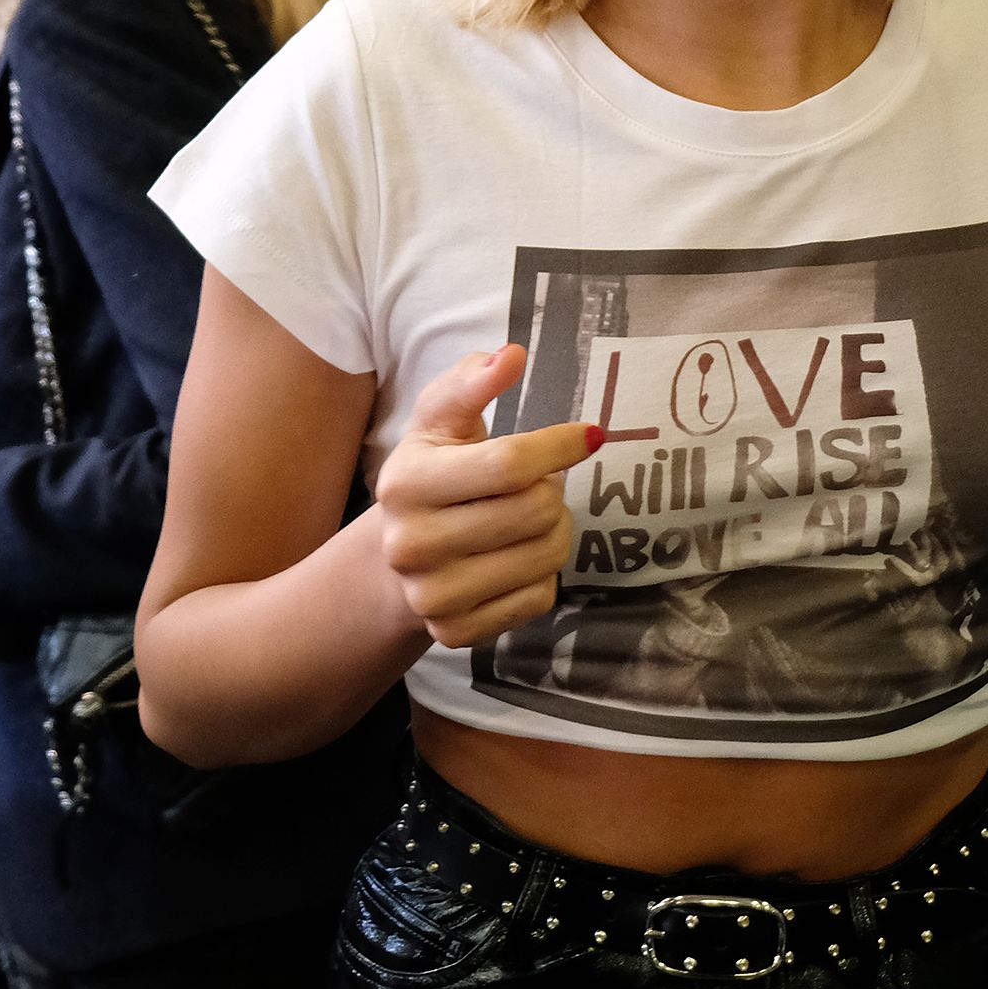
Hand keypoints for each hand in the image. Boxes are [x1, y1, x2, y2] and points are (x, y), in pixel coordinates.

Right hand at [373, 346, 597, 648]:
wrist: (397, 556)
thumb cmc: (436, 473)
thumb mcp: (441, 421)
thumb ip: (471, 382)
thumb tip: (510, 355)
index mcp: (405, 483)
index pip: (511, 463)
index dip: (562, 445)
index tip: (591, 435)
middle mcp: (410, 544)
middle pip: (535, 510)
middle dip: (554, 491)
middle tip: (541, 486)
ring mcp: (430, 596)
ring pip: (546, 554)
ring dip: (556, 530)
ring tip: (531, 520)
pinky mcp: (455, 633)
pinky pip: (540, 597)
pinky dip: (543, 574)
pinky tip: (516, 559)